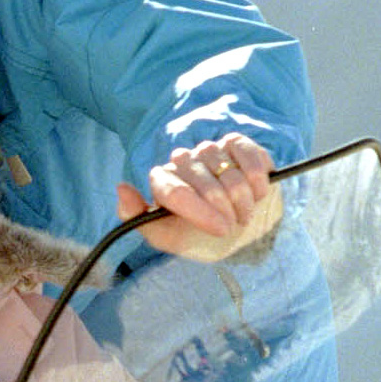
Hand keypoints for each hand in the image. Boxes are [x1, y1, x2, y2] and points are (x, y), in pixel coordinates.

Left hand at [118, 135, 280, 260]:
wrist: (237, 233)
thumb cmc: (198, 237)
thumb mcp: (165, 237)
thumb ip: (136, 218)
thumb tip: (121, 187)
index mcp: (162, 181)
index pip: (176, 191)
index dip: (201, 213)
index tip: (221, 230)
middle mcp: (183, 161)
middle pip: (206, 185)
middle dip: (226, 212)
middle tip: (233, 226)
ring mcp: (209, 150)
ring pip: (229, 172)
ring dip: (243, 199)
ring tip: (243, 212)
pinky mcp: (235, 143)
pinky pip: (248, 154)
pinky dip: (257, 177)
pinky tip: (258, 191)